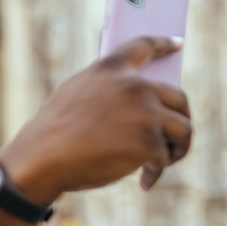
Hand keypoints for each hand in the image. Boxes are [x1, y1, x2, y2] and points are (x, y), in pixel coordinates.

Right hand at [0, 36, 192, 203]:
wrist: (43, 158)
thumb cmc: (53, 133)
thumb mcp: (75, 95)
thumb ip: (106, 91)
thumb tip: (138, 105)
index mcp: (111, 69)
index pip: (143, 46)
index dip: (163, 43)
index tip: (178, 44)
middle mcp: (134, 87)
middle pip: (178, 97)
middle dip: (181, 118)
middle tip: (175, 137)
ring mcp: (145, 114)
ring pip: (184, 129)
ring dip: (178, 148)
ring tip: (163, 161)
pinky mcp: (149, 143)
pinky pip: (166, 158)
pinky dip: (156, 172)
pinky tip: (142, 182)